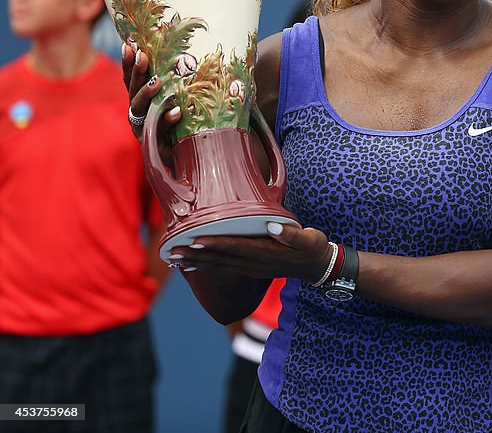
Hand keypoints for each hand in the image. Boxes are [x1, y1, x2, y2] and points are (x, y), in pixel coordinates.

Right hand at [122, 42, 178, 161]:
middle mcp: (139, 115)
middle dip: (137, 72)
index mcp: (141, 103)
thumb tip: (187, 53)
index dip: (128, 64)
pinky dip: (167, 120)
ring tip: (158, 81)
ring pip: (141, 109)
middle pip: (133, 91)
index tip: (129, 44)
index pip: (131, 80)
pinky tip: (176, 112)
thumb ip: (176, 85)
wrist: (188, 161)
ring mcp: (145, 130)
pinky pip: (160, 131)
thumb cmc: (184, 127)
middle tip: (143, 55)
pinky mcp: (155, 146)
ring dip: (148, 93)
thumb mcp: (178, 103)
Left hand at [167, 221, 333, 283]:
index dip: (215, 244)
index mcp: (265, 253)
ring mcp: (249, 268)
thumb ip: (291, 234)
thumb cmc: (312, 247)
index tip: (195, 240)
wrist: (316, 266)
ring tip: (173, 260)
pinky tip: (191, 265)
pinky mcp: (248, 268)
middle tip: (171, 253)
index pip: (235, 247)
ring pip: (217, 265)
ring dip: (195, 262)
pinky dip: (205, 266)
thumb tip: (274, 227)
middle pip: (220, 259)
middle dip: (195, 255)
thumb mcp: (308, 238)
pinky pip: (222, 268)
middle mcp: (253, 263)